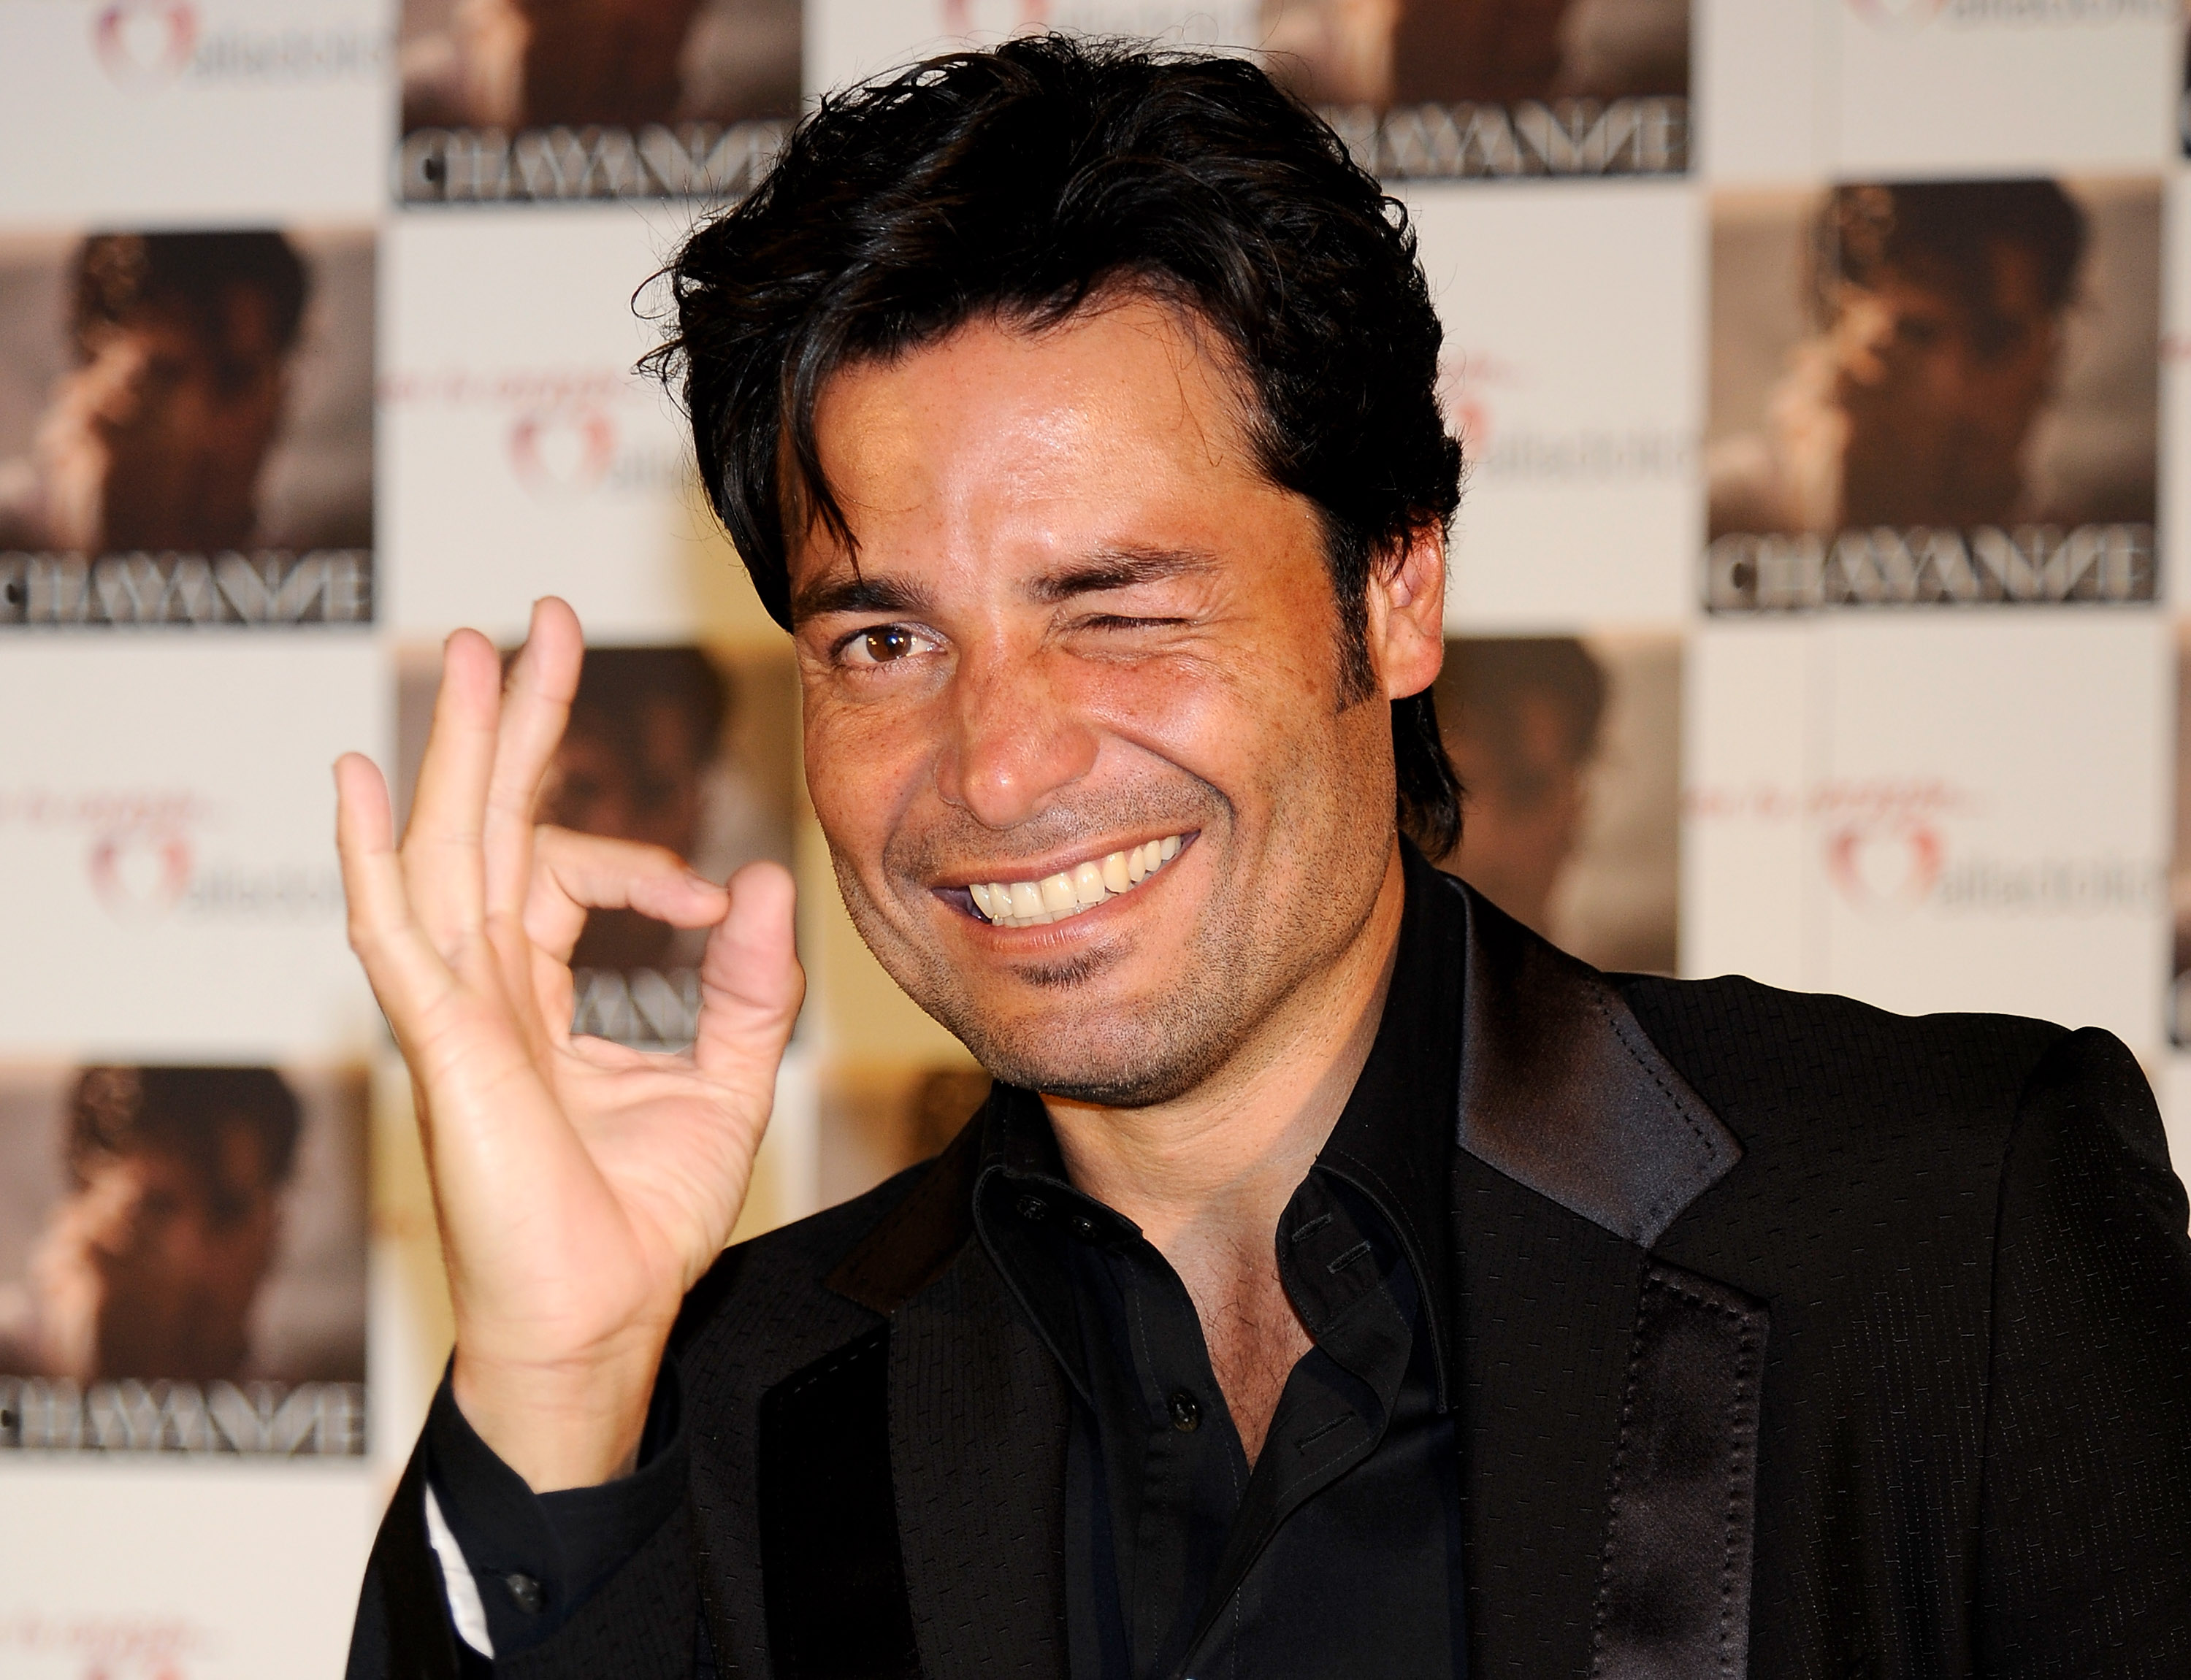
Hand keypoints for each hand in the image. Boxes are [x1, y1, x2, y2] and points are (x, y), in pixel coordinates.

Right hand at [334, 599, 801, 1489]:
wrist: (604, 1323)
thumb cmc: (642, 1223)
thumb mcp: (725, 1082)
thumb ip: (746, 985)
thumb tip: (760, 879)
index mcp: (538, 997)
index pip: (559, 879)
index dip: (635, 861)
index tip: (704, 898)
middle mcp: (486, 991)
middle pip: (490, 827)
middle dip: (518, 726)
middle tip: (541, 623)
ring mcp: (455, 1013)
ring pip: (448, 853)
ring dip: (458, 752)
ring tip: (476, 655)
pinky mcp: (443, 1046)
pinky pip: (397, 936)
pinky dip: (371, 856)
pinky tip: (361, 778)